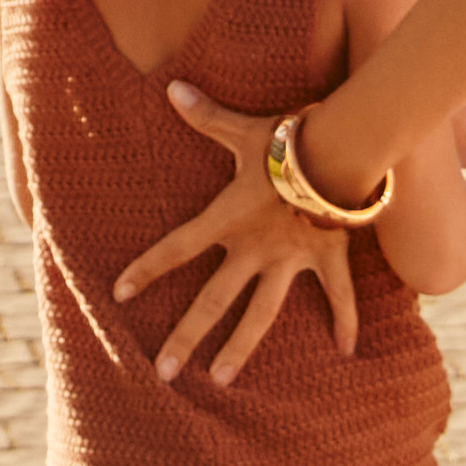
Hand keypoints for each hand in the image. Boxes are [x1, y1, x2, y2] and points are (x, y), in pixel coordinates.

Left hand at [114, 95, 356, 384]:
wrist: (343, 152)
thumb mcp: (245, 130)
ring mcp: (291, 258)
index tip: (119, 295)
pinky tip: (346, 350)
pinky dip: (345, 321)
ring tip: (220, 378)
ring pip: (261, 313)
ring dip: (240, 346)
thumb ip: (207, 117)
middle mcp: (255, 248)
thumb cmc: (290, 140)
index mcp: (228, 219)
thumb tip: (171, 87)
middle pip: (213, 299)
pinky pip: (338, 295)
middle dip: (186, 335)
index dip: (147, 269)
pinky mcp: (327, 257)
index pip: (177, 247)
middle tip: (163, 373)